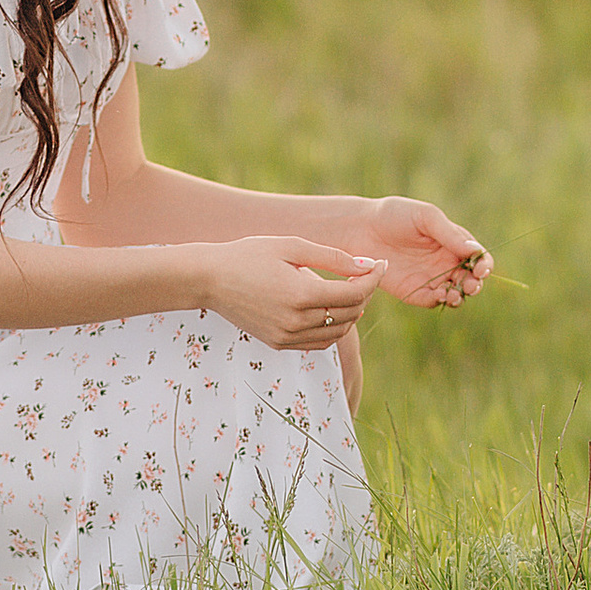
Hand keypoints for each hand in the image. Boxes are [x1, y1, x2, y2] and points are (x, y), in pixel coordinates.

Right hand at [211, 237, 383, 354]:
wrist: (210, 279)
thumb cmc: (250, 254)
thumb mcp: (292, 246)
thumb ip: (333, 258)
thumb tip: (367, 265)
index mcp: (302, 294)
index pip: (355, 293)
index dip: (373, 278)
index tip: (380, 264)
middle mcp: (296, 321)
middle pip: (350, 314)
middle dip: (365, 293)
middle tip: (366, 273)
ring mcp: (286, 336)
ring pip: (338, 332)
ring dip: (352, 313)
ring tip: (351, 290)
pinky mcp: (278, 343)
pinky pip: (318, 342)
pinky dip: (333, 328)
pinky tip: (331, 308)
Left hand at [363, 198, 493, 309]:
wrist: (360, 229)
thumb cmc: (395, 215)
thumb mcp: (426, 218)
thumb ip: (450, 234)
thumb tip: (475, 251)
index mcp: (453, 242)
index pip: (478, 257)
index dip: (484, 264)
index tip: (481, 269)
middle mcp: (446, 262)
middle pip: (470, 279)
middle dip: (475, 284)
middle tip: (471, 285)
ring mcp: (431, 278)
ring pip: (455, 293)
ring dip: (460, 296)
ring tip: (454, 293)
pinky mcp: (414, 291)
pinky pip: (434, 301)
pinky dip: (441, 301)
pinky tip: (440, 295)